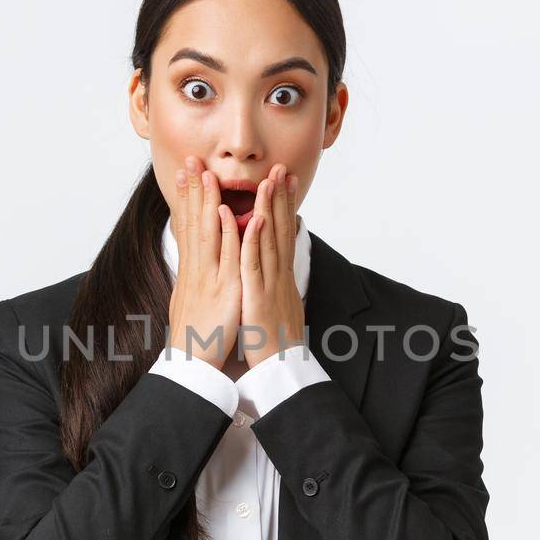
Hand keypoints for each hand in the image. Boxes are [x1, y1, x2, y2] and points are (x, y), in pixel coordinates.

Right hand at [167, 155, 242, 370]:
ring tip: (206, 174)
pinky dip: (226, 233)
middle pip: (193, 223)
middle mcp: (198, 271)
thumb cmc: (197, 337)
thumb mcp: (194, 302)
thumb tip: (194, 264)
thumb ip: (196, 279)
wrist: (193, 366)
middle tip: (189, 161)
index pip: (188, 228)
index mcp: (193, 272)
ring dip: (207, 201)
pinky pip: (226, 258)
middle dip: (192, 190)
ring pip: (207, 233)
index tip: (184, 176)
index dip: (186, 200)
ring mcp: (209, 279)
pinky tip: (225, 212)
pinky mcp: (223, 291)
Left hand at [239, 163, 305, 368]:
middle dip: (281, 198)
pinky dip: (254, 240)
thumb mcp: (278, 306)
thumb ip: (275, 286)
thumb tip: (278, 272)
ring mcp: (270, 285)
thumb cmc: (276, 343)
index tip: (285, 182)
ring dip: (270, 209)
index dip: (284, 206)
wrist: (282, 371)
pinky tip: (254, 219)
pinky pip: (255, 265)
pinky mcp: (259, 298)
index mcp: (281, 277)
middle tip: (282, 168)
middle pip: (281, 230)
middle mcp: (279, 276)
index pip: (283, 235)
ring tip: (269, 180)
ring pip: (270, 240)